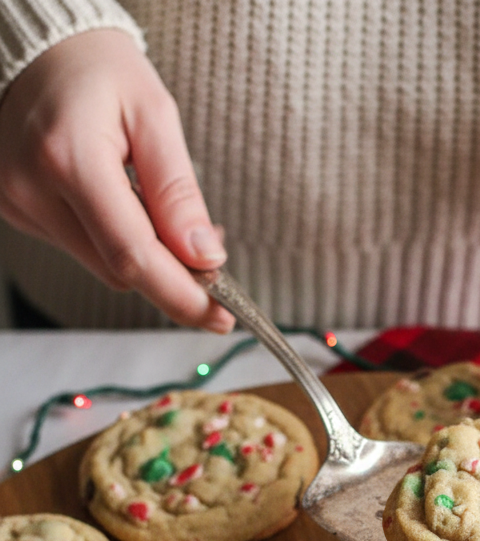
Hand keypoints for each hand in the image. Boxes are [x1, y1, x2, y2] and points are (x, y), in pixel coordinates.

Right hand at [0, 29, 233, 330]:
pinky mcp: (15, 211)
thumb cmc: (96, 69)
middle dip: (171, 274)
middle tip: (209, 258)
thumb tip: (205, 256)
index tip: (220, 315)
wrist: (37, 48)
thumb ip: (178, 191)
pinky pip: (81, 247)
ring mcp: (18, 204)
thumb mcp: (154, 115)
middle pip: (118, 270)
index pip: (132, 256)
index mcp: (69, 159)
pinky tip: (122, 204)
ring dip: (143, 255)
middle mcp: (33, 189)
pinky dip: (113, 239)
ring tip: (161, 213)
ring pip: (101, 265)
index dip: (180, 294)